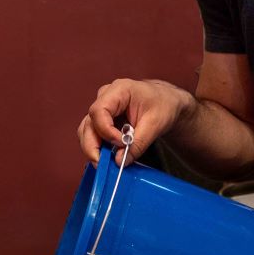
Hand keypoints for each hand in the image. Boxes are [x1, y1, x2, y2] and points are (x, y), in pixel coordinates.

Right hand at [77, 79, 194, 165]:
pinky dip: (98, 148)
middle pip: (88, 123)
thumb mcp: (155, 124)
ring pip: (87, 130)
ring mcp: (102, 109)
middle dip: (92, 145)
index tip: (120, 144)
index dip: (105, 130)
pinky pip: (94, 135)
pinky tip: (109, 157)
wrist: (166, 102)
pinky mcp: (102, 120)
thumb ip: (138, 143)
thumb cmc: (163, 106)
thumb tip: (120, 161)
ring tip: (106, 162)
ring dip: (93, 148)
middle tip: (101, 164)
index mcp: (119, 90)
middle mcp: (105, 97)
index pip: (99, 110)